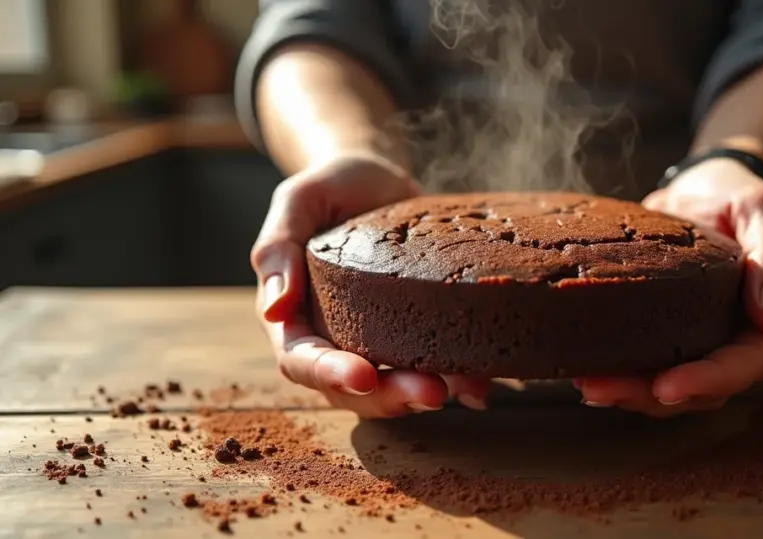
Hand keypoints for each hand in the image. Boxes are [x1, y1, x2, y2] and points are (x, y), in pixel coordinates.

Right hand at [251, 152, 491, 417]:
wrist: (380, 179)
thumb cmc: (333, 185)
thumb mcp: (298, 199)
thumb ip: (277, 247)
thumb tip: (274, 311)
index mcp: (296, 316)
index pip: (301, 360)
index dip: (330, 374)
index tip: (364, 376)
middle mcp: (335, 339)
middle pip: (354, 389)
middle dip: (391, 397)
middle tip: (432, 393)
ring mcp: (377, 343)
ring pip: (395, 388)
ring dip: (428, 396)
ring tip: (466, 390)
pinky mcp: (416, 335)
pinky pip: (434, 368)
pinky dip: (459, 383)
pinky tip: (483, 387)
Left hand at [575, 157, 762, 416]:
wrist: (704, 186)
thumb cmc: (736, 193)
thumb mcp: (761, 209)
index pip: (745, 364)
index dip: (707, 381)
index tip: (666, 388)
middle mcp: (736, 338)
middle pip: (701, 389)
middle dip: (650, 395)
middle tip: (601, 390)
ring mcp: (699, 339)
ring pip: (669, 386)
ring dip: (628, 392)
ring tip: (586, 385)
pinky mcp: (666, 332)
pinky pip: (646, 364)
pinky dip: (618, 372)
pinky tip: (583, 370)